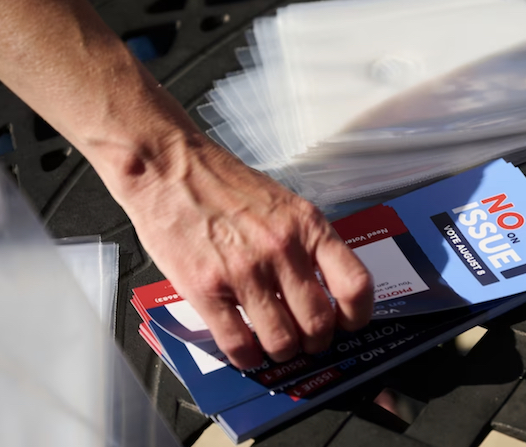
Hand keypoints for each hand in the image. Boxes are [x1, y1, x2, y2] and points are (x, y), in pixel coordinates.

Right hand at [121, 137, 372, 369]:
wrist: (168, 167)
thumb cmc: (223, 184)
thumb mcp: (284, 204)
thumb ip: (307, 243)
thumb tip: (325, 287)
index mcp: (308, 227)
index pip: (354, 284)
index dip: (357, 315)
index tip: (349, 324)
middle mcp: (282, 250)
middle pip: (318, 323)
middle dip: (316, 342)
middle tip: (308, 341)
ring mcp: (244, 272)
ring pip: (281, 341)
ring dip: (282, 352)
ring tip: (276, 346)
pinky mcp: (206, 289)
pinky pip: (237, 343)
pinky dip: (247, 358)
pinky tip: (247, 352)